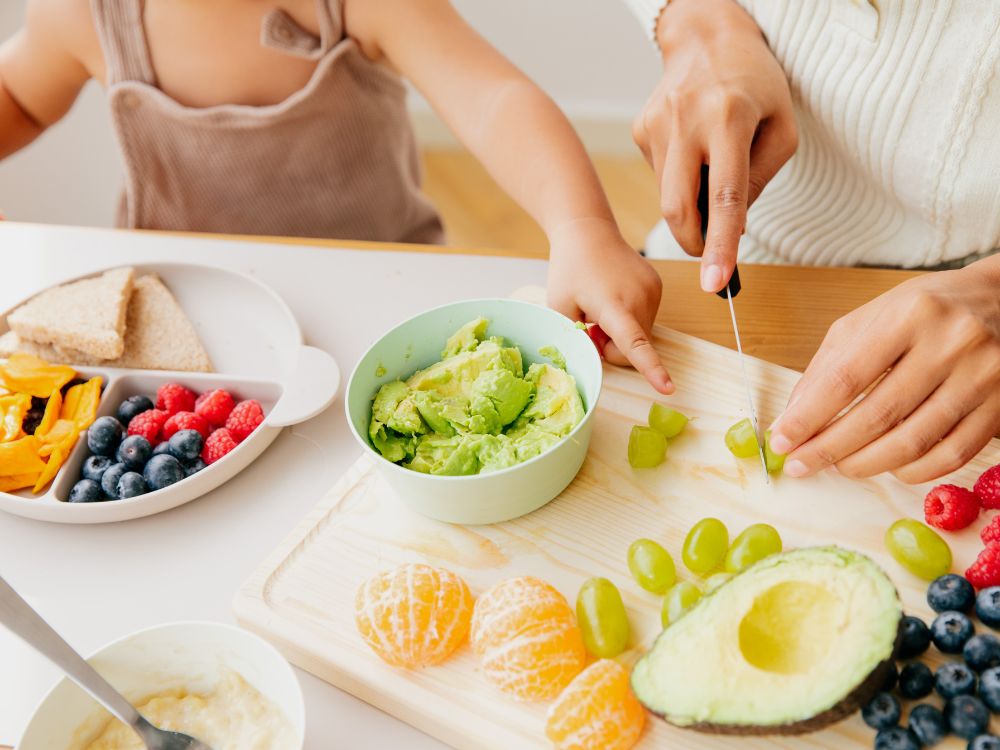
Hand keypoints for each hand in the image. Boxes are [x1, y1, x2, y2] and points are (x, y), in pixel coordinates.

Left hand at [547, 218, 672, 393]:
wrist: (589, 232)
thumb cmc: (569, 270)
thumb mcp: (559, 307)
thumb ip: (575, 337)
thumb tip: (598, 355)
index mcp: (614, 305)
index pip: (635, 343)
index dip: (651, 368)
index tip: (668, 388)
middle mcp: (640, 299)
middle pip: (633, 349)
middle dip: (611, 347)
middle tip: (590, 325)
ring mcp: (653, 292)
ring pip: (641, 335)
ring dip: (621, 332)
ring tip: (602, 308)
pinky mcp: (658, 287)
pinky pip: (645, 320)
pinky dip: (629, 319)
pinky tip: (613, 298)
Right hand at [633, 0, 795, 292]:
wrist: (706, 38)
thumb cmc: (755, 83)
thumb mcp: (781, 127)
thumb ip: (760, 179)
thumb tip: (731, 225)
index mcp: (729, 117)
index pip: (725, 197)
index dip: (720, 246)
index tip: (715, 284)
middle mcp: (686, 121)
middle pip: (678, 208)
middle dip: (695, 242)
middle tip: (711, 254)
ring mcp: (657, 126)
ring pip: (668, 197)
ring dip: (692, 204)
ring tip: (711, 170)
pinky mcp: (641, 130)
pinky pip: (661, 177)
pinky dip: (680, 180)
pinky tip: (693, 151)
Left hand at [769, 259, 999, 482]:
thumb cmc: (926, 310)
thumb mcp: (870, 319)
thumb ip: (829, 364)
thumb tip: (794, 416)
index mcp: (909, 314)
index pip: (846, 378)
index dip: (808, 417)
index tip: (781, 440)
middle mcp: (950, 343)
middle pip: (878, 415)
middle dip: (829, 448)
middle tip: (801, 464)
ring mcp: (981, 377)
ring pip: (914, 441)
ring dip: (866, 464)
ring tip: (840, 466)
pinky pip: (951, 454)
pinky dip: (912, 470)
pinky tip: (889, 467)